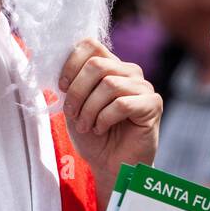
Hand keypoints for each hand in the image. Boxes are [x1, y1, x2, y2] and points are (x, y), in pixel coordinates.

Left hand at [58, 38, 160, 182]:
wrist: (110, 166)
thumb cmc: (93, 135)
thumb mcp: (75, 105)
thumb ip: (71, 82)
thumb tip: (56, 61)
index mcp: (111, 66)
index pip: (91, 45)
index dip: (71, 63)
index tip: (62, 87)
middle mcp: (129, 72)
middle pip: (97, 64)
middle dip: (77, 92)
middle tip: (72, 114)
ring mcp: (143, 87)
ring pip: (109, 84)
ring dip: (90, 109)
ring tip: (87, 126)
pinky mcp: (153, 105)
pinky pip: (123, 103)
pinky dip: (105, 118)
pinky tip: (102, 129)